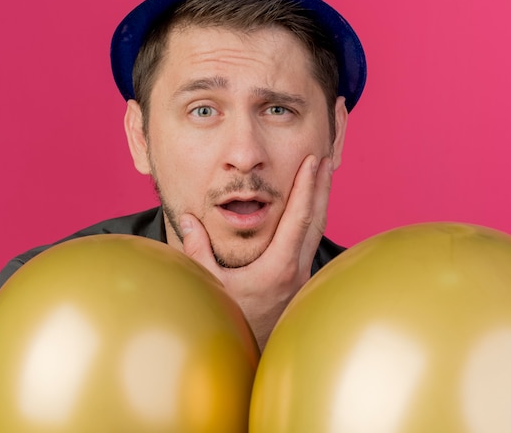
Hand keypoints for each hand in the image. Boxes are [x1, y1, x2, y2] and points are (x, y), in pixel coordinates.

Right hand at [179, 155, 333, 350]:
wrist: (251, 352)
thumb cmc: (231, 319)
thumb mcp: (209, 284)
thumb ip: (197, 251)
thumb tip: (187, 219)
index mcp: (278, 267)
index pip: (298, 219)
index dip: (306, 188)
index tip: (311, 163)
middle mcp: (297, 270)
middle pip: (316, 221)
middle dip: (320, 187)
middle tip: (322, 159)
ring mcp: (302, 276)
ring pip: (317, 232)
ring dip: (320, 202)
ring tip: (321, 178)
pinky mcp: (300, 280)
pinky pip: (311, 242)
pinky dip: (313, 220)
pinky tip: (309, 211)